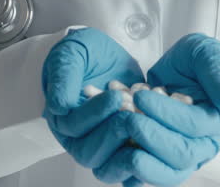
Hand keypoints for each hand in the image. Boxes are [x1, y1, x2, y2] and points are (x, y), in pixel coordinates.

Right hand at [41, 27, 145, 183]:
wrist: (103, 57)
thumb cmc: (82, 55)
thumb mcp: (69, 56)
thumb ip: (63, 80)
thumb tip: (59, 107)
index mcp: (62, 119)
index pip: (74, 127)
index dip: (95, 113)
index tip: (116, 96)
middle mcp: (80, 138)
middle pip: (91, 153)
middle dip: (113, 132)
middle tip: (132, 108)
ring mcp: (103, 145)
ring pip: (112, 164)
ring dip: (131, 144)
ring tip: (146, 118)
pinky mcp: (125, 146)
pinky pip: (134, 161)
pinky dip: (148, 151)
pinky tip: (160, 129)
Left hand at [92, 33, 219, 185]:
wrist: (179, 72)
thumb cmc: (196, 62)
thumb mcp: (208, 55)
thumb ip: (219, 75)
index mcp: (217, 122)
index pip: (194, 126)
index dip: (167, 113)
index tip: (140, 95)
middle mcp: (202, 146)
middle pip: (181, 157)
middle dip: (151, 138)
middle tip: (127, 118)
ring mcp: (181, 157)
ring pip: (165, 174)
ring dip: (139, 160)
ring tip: (119, 138)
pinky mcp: (159, 161)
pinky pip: (145, 173)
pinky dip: (127, 165)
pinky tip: (112, 150)